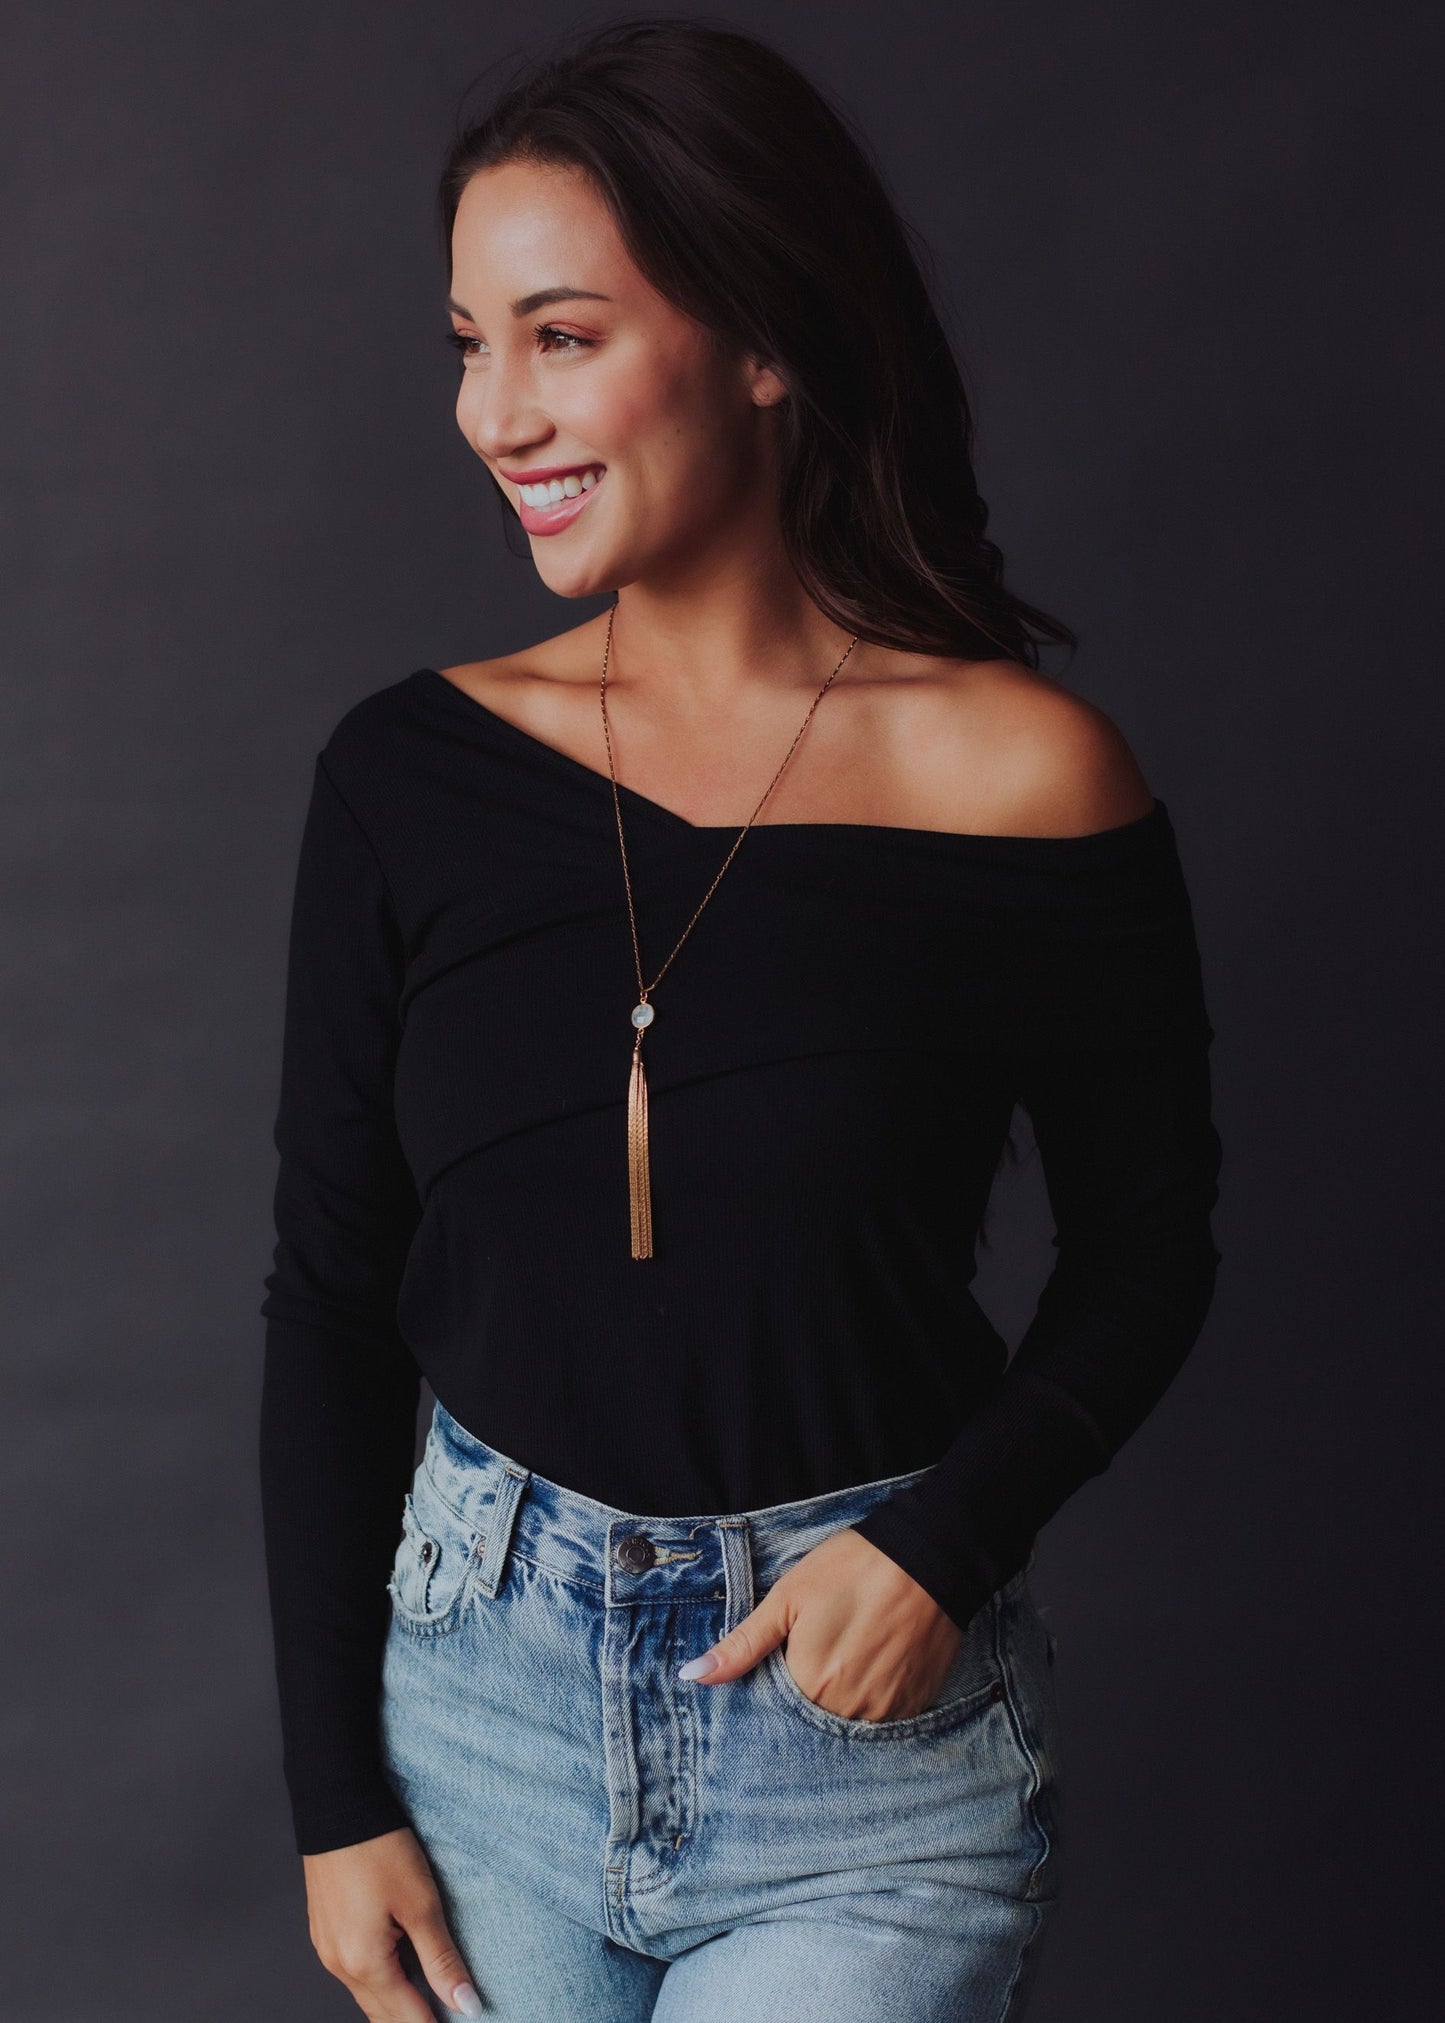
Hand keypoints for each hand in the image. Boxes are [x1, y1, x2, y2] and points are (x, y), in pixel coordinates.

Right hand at [303, 1824, 482, 2019]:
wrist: (335, 1806)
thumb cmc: (379, 1849)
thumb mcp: (421, 1904)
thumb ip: (442, 1961)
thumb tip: (466, 2006)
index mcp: (364, 1964)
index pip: (407, 2019)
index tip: (462, 2021)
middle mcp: (339, 1966)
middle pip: (383, 2015)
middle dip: (415, 2021)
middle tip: (446, 2015)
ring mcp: (327, 1949)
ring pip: (367, 1996)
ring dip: (397, 2005)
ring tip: (430, 2002)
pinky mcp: (324, 1931)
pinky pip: (355, 1973)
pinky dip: (380, 1982)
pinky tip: (400, 1973)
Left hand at [677, 1526, 964, 1720]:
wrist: (929, 1556)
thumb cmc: (852, 1568)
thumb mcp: (788, 1597)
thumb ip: (742, 1644)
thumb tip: (691, 1676)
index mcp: (810, 1684)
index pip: (775, 1714)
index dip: (775, 1690)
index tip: (783, 1664)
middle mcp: (847, 1710)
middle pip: (812, 1723)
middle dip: (807, 1699)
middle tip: (821, 1654)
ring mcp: (885, 1712)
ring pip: (848, 1725)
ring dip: (840, 1703)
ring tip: (848, 1657)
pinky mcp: (916, 1705)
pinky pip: (883, 1721)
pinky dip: (872, 1701)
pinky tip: (873, 1665)